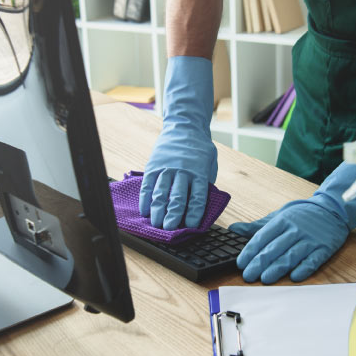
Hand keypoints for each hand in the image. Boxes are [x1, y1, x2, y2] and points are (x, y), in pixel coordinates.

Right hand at [139, 56, 216, 229]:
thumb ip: (205, 183)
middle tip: (169, 230)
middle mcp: (182, 171)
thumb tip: (201, 206)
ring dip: (157, 210)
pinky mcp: (153, 166)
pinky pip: (148, 185)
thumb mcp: (210, 163)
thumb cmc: (199, 149)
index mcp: (199, 173)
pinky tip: (145, 211)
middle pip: (177, 197)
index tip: (191, 227)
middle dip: (173, 216)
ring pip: (160, 193)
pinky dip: (145, 199)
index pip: (197, 197)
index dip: (193, 213)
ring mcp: (166, 168)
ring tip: (155, 224)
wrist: (184, 126)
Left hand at [230, 162, 355, 283]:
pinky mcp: (324, 248)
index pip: (263, 237)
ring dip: (277, 268)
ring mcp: (310, 239)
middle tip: (248, 275)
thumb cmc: (301, 216)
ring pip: (291, 255)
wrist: (332, 210)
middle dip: (259, 263)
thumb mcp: (278, 216)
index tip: (241, 263)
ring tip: (265, 279)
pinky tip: (295, 277)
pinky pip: (313, 260)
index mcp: (282, 221)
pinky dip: (304, 268)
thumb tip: (233, 229)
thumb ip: (256, 227)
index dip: (250, 251)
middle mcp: (295, 230)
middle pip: (275, 248)